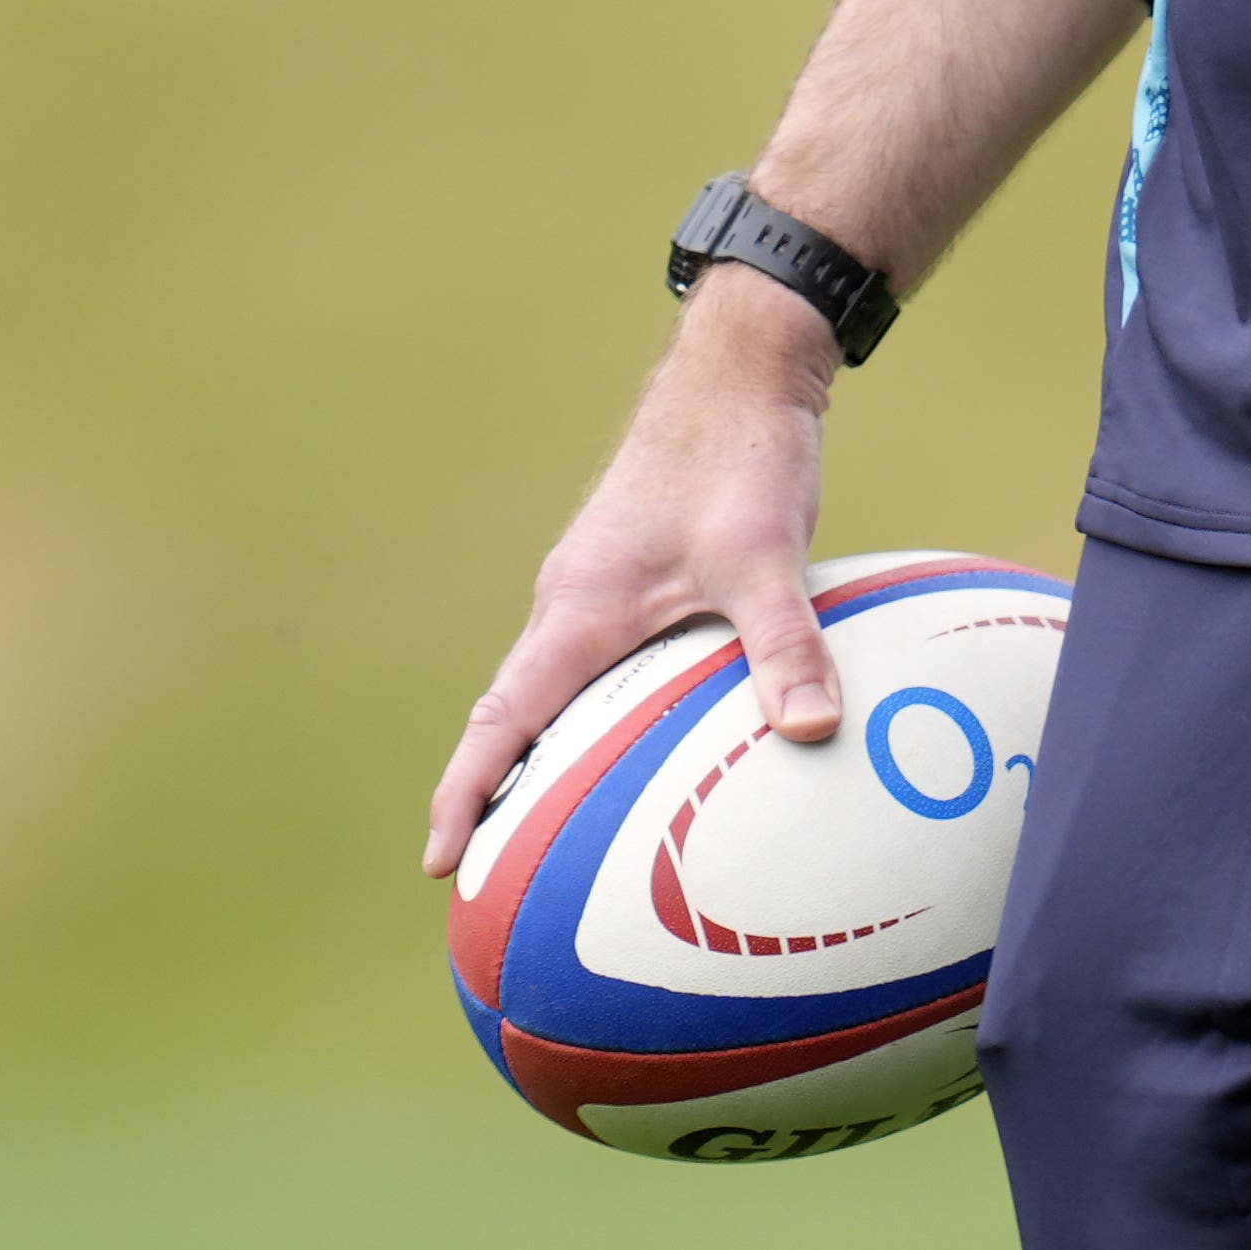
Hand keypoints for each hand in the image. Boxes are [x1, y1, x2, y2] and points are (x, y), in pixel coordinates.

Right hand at [419, 269, 846, 878]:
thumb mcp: (766, 555)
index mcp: (578, 610)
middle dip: (487, 797)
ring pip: (553, 693)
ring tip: (545, 840)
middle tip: (479, 881)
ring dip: (538, 759)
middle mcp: (571, 605)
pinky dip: (593, 720)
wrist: (741, 368)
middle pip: (511, 719)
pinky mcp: (632, 578)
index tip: (436, 863)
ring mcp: (598, 590)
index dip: (464, 793)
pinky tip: (643, 753)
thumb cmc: (739, 455)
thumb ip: (786, 644)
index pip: (502, 721)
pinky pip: (595, 667)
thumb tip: (814, 730)